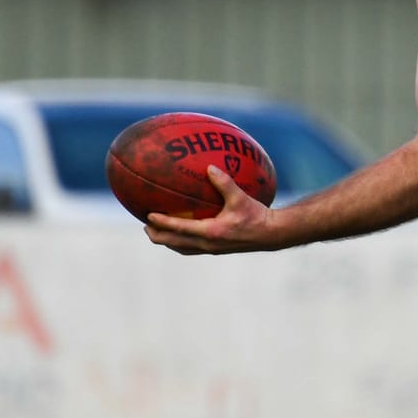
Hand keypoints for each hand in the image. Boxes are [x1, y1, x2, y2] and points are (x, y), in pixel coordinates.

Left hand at [144, 167, 281, 254]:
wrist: (272, 234)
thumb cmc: (257, 216)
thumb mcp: (241, 198)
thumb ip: (224, 183)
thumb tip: (209, 167)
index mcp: (210, 232)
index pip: (178, 228)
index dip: (161, 223)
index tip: (147, 215)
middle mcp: (207, 244)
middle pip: (172, 243)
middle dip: (156, 235)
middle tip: (145, 225)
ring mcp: (211, 249)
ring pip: (180, 248)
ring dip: (166, 241)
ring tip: (156, 231)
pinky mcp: (216, 250)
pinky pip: (190, 248)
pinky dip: (179, 242)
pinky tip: (180, 233)